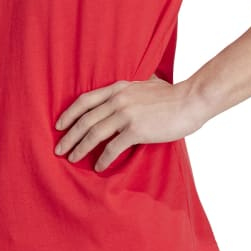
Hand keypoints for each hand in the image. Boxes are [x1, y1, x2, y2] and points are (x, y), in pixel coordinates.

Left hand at [53, 74, 206, 172]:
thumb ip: (133, 88)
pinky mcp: (136, 130)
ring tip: (72, 159)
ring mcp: (126, 114)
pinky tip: (98, 167)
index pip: (85, 100)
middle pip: (85, 120)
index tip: (59, 125)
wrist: (191, 100)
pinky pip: (112, 148)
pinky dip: (102, 159)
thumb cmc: (173, 94)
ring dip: (80, 148)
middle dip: (69, 136)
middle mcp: (118, 99)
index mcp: (118, 88)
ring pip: (94, 134)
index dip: (69, 113)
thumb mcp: (147, 83)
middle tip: (59, 149)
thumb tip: (128, 90)